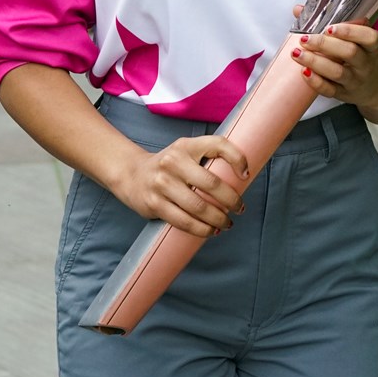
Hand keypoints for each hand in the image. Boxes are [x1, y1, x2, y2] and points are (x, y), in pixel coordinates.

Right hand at [118, 134, 248, 237]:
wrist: (131, 174)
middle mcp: (173, 161)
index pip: (218, 145)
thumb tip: (241, 176)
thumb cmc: (169, 165)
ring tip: (227, 223)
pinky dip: (202, 229)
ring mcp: (162, 183)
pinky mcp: (155, 204)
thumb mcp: (186, 151)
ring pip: (199, 207)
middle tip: (240, 208)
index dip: (237, 158)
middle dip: (231, 200)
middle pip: (211, 184)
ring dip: (219, 219)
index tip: (246, 175)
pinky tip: (211, 231)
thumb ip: (208, 157)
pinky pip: (184, 222)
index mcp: (186, 146)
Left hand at [290, 8, 377, 109]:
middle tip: (304, 38)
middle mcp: (365, 65)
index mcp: (371, 48)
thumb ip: (331, 22)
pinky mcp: (343, 94)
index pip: (369, 38)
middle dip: (324, 44)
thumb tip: (298, 9)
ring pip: (337, 72)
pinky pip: (329, 90)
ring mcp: (355, 81)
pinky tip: (304, 71)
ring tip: (296, 53)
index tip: (330, 27)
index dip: (350, 31)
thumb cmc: (360, 56)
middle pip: (349, 53)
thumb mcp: (356, 39)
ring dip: (315, 62)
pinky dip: (315, 82)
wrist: (376, 87)